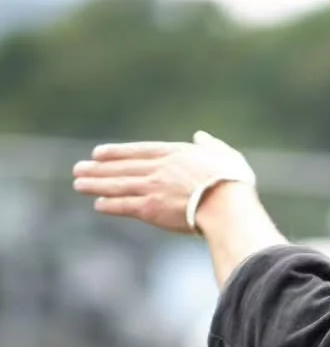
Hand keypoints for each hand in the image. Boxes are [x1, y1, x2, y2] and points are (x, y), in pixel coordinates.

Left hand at [72, 130, 255, 234]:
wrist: (226, 204)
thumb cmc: (232, 181)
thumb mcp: (225, 155)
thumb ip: (211, 146)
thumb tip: (202, 137)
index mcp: (175, 154)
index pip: (139, 151)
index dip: (117, 152)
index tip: (99, 153)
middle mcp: (158, 168)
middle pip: (122, 167)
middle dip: (98, 168)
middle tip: (79, 168)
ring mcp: (152, 188)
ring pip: (118, 184)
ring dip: (96, 184)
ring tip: (79, 184)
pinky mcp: (151, 209)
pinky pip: (125, 206)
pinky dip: (111, 205)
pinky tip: (98, 205)